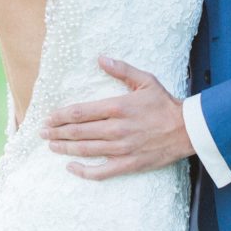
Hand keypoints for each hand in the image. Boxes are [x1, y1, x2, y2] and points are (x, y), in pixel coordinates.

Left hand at [40, 56, 193, 179]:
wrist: (187, 130)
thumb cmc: (165, 104)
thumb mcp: (145, 80)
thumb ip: (121, 70)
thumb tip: (101, 58)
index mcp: (118, 107)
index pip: (80, 112)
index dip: (61, 116)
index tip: (48, 118)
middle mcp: (116, 129)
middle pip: (78, 132)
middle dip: (57, 132)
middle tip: (42, 132)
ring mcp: (121, 149)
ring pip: (85, 150)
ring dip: (65, 149)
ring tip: (51, 146)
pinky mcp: (128, 164)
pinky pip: (101, 171)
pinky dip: (83, 171)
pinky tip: (71, 167)